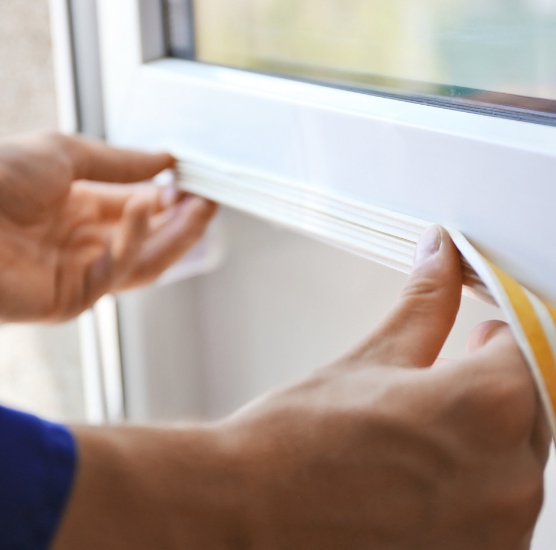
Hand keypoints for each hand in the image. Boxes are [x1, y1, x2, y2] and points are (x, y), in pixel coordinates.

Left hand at [0, 133, 215, 321]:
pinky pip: (113, 274)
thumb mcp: (65, 155)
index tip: (197, 183)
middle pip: (148, 243)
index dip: (170, 199)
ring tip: (196, 208)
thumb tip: (165, 160)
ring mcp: (76, 274)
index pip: (140, 211)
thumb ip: (119, 163)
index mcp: (80, 210)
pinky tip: (145, 207)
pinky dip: (133, 241)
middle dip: (182, 224)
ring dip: (172, 238)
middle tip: (209, 203)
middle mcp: (82, 244)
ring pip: (141, 265)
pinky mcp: (66, 300)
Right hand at [54, 226, 549, 549]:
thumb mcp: (371, 358)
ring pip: (517, 463)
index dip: (503, 337)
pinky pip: (498, 510)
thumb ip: (424, 303)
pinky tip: (421, 474)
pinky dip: (474, 486)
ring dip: (486, 438)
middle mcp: (506, 480)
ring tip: (422, 429)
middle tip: (444, 377)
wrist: (249, 508)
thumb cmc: (296, 441)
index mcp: (485, 408)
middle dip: (494, 386)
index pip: (533, 351)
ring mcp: (495, 534)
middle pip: (532, 409)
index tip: (482, 333)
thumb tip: (441, 255)